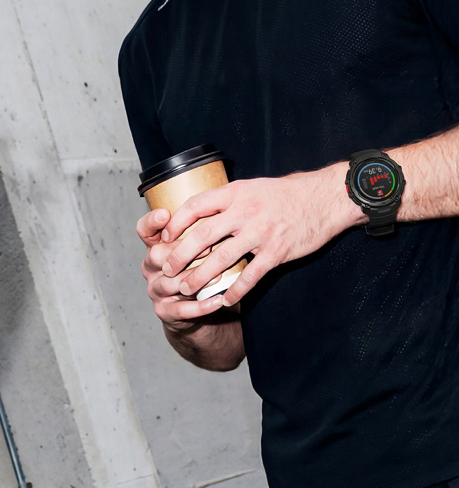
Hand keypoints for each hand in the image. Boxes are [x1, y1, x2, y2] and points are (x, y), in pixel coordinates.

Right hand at [138, 207, 226, 328]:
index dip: (152, 222)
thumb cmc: (201, 273)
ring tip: (219, 277)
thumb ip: (200, 237)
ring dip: (195, 279)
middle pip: (156, 255)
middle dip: (182, 251)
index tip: (165, 214)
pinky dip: (201, 306)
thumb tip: (219, 218)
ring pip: (169, 282)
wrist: (202, 313)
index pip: (145, 230)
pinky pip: (181, 309)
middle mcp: (150, 268)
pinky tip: (218, 301)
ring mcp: (155, 290)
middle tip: (208, 248)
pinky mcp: (164, 312)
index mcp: (155, 247)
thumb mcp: (199, 251)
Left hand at [158, 164, 363, 305]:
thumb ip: (227, 199)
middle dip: (180, 254)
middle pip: (203, 235)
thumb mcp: (250, 186)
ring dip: (201, 276)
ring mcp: (260, 233)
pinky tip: (225, 301)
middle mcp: (244, 212)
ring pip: (222, 259)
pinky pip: (251, 275)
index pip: (195, 205)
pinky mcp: (276, 252)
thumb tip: (200, 210)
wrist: (323, 199)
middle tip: (166, 269)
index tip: (165, 236)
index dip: (176, 222)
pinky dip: (236, 290)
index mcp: (234, 193)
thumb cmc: (283, 194)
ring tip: (185, 288)